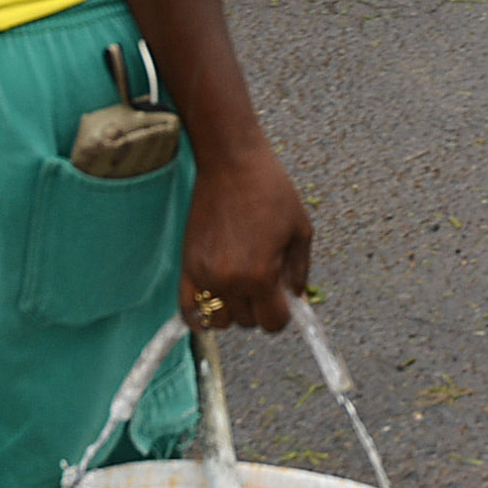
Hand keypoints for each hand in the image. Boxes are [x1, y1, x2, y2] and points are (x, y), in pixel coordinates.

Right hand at [179, 147, 312, 332]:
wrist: (231, 164)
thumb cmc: (271, 191)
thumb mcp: (300, 230)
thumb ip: (300, 272)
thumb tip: (295, 301)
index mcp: (260, 274)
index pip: (272, 323)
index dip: (282, 313)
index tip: (283, 296)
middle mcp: (229, 281)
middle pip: (247, 322)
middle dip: (260, 306)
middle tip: (263, 279)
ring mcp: (204, 275)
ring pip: (220, 321)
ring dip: (232, 310)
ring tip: (240, 284)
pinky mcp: (187, 266)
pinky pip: (188, 310)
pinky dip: (200, 315)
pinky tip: (213, 302)